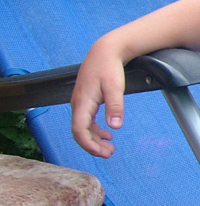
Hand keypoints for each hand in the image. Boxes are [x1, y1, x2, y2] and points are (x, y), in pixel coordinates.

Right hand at [70, 40, 126, 157]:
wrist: (105, 51)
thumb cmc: (109, 67)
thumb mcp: (115, 87)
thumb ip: (115, 107)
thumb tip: (114, 126)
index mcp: (82, 102)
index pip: (79, 130)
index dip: (88, 145)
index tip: (103, 153)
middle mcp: (78, 104)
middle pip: (80, 132)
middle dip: (93, 146)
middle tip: (109, 154)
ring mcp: (81, 102)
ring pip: (83, 127)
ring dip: (95, 139)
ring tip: (109, 148)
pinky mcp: (86, 100)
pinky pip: (86, 120)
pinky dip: (95, 130)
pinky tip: (107, 134)